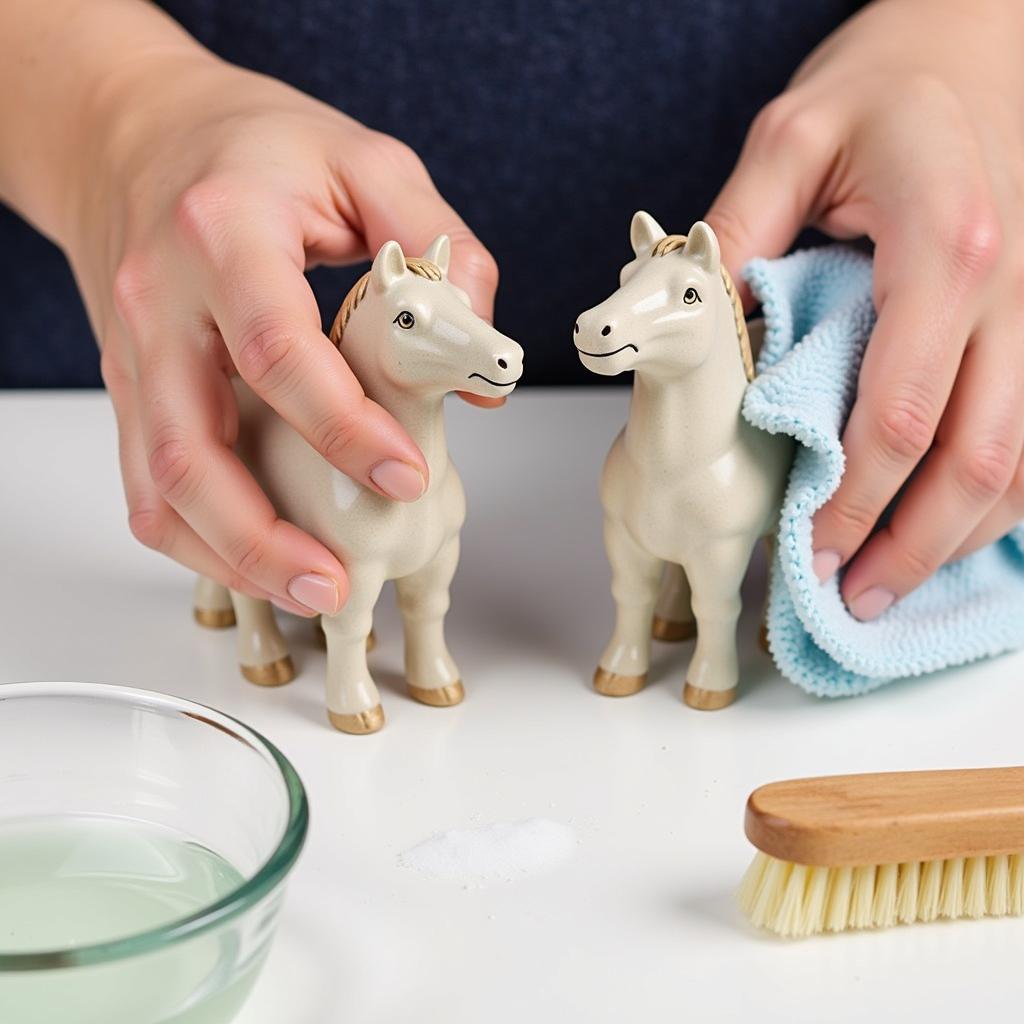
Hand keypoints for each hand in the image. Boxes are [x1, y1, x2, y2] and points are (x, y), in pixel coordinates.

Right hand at [64, 51, 498, 614]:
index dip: (345, 428)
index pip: (278, 351)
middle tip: (338, 584)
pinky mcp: (129, 387)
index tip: (405, 476)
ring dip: (229, 556)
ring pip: (159, 484)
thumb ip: (441, 248)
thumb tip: (479, 364)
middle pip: (191, 447)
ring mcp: (133, 353)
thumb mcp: (368, 163)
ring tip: (310, 591)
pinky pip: (146, 484)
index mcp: (224, 233)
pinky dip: (198, 538)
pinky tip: (259, 560)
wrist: (134, 132)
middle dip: (263, 535)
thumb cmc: (254, 146)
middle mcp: (161, 301)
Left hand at [707, 0, 1023, 618]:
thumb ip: (736, 238)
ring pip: (1018, 460)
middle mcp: (1011, 291)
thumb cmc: (884, 90)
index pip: (899, 413)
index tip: (799, 553)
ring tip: (884, 590)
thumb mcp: (788, 139)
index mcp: (948, 249)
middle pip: (975, 458)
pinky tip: (944, 535)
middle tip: (844, 601)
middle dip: (907, 546)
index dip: (849, 501)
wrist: (979, 45)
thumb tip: (688, 330)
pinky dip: (992, 498)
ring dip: (955, 539)